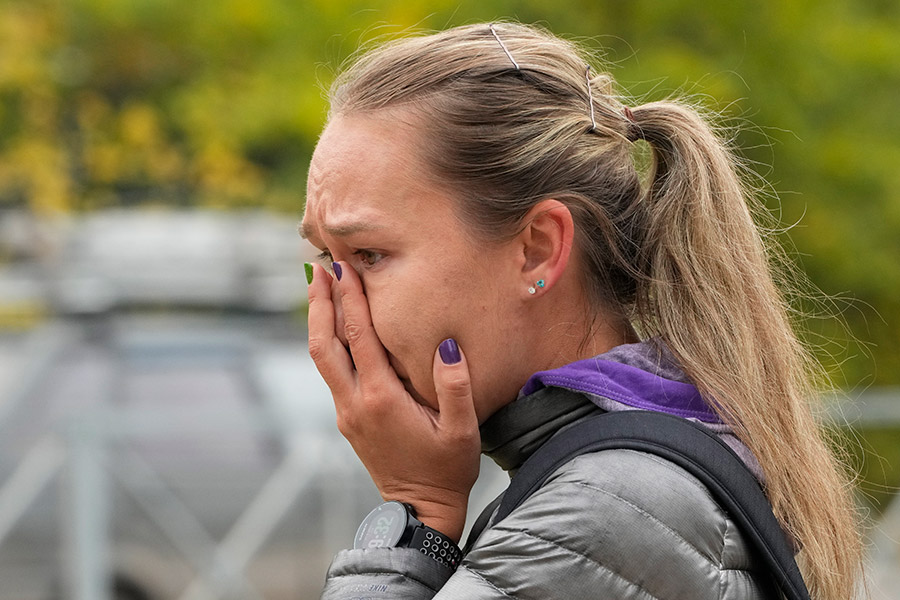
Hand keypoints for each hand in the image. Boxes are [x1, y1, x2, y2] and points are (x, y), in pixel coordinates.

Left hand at [306, 262, 480, 541]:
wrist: (420, 511)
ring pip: (323, 357)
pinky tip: (336, 325)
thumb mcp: (463, 431)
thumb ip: (456, 387)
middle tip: (318, 266)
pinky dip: (330, 341)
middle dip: (320, 303)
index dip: (349, 299)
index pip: (358, 338)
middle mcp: (356, 403)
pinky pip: (333, 371)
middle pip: (324, 344)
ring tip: (320, 286)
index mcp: (381, 399)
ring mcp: (348, 412)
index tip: (344, 267)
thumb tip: (446, 346)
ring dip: (319, 320)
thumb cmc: (446, 469)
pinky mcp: (349, 418)